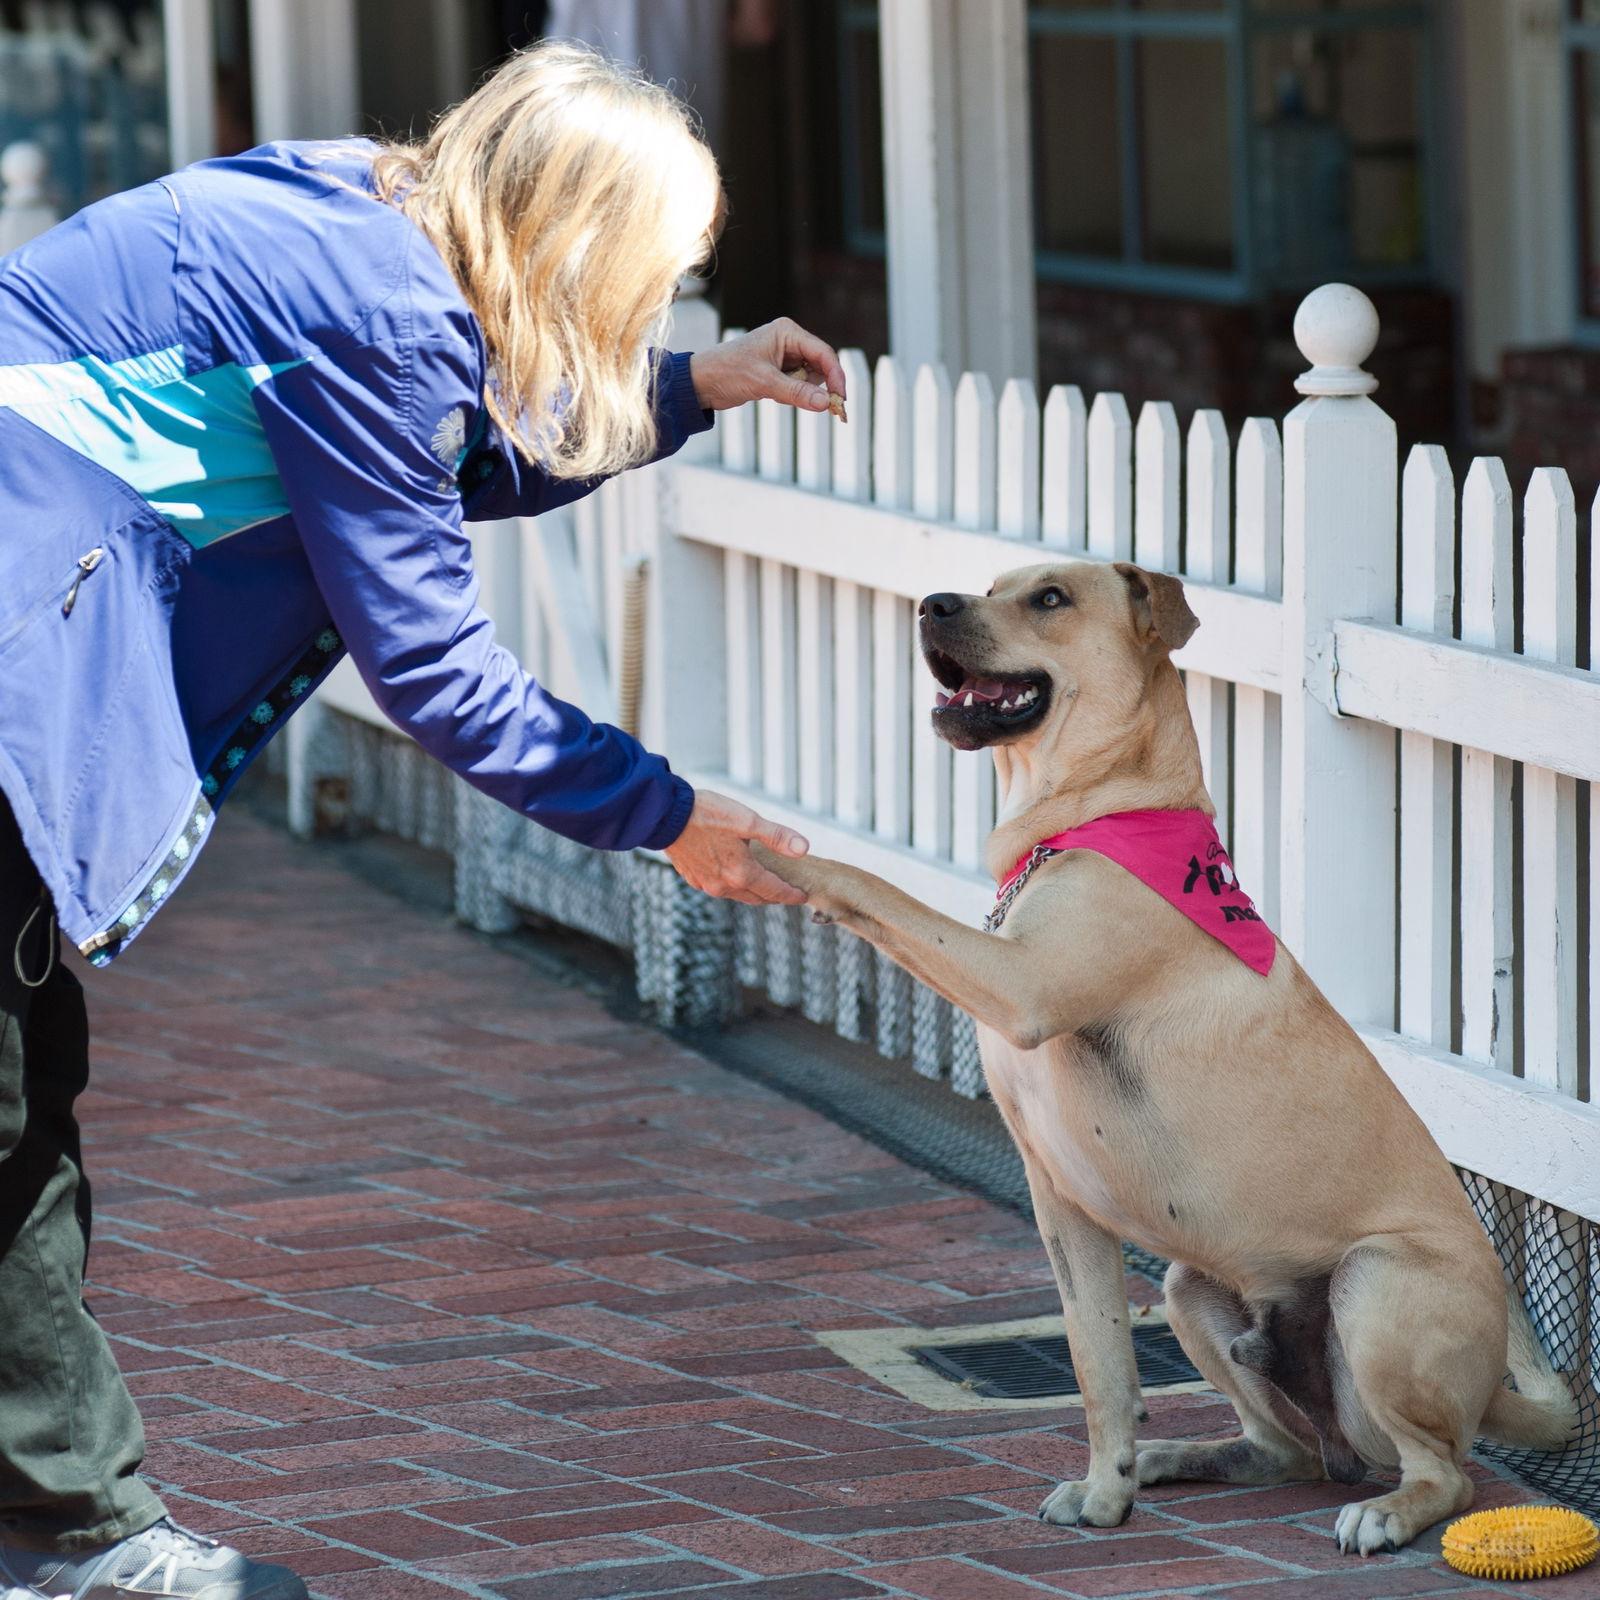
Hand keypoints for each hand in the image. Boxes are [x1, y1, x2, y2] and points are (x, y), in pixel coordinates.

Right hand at [664, 789, 810, 904]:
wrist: (665, 816)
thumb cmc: (707, 814)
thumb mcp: (748, 820)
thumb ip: (777, 836)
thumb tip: (803, 849)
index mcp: (742, 873)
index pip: (774, 891)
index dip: (791, 895)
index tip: (802, 896)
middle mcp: (724, 885)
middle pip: (757, 898)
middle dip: (774, 896)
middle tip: (787, 892)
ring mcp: (707, 885)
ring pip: (738, 895)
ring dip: (754, 892)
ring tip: (764, 884)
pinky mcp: (693, 879)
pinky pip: (720, 888)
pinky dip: (733, 886)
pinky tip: (735, 875)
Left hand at [689, 319, 846, 414]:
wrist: (702, 382)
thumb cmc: (728, 373)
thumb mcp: (764, 383)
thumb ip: (797, 393)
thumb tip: (826, 403)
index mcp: (787, 332)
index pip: (823, 353)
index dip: (835, 376)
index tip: (840, 399)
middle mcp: (789, 340)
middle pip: (821, 365)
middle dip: (820, 386)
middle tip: (824, 408)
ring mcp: (784, 356)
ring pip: (811, 378)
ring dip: (803, 392)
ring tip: (779, 396)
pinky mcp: (778, 371)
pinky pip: (798, 385)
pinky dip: (793, 395)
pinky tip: (774, 397)